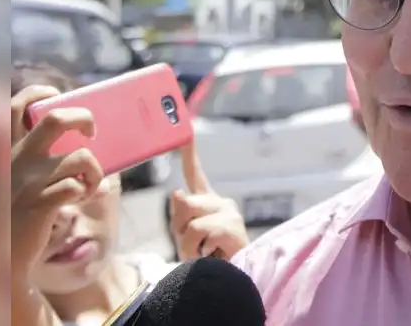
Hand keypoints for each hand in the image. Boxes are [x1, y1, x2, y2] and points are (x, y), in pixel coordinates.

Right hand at [10, 85, 102, 281]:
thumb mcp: (20, 183)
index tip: (57, 93)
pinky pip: (78, 187)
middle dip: (84, 118)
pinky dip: (91, 190)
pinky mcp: (40, 203)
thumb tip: (99, 165)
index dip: (37, 93)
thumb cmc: (13, 215)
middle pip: (57, 119)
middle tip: (92, 132)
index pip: (15, 107)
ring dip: (96, 168)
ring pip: (81, 156)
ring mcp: (28, 181)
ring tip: (92, 180)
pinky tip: (86, 196)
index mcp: (7, 150)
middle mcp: (15, 160)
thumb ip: (47, 168)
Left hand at [168, 136, 247, 260]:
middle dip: (180, 227)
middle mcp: (221, 202)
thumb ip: (179, 215)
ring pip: (190, 219)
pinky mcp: (232, 226)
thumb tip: (177, 192)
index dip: (190, 152)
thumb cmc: (205, 260)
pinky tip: (210, 255)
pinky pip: (199, 231)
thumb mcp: (185, 236)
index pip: (195, 174)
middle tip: (193, 247)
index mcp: (207, 202)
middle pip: (184, 202)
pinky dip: (196, 249)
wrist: (228, 281)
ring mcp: (229, 212)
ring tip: (201, 254)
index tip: (187, 129)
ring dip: (187, 243)